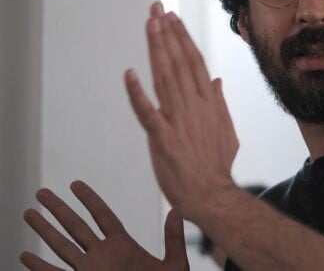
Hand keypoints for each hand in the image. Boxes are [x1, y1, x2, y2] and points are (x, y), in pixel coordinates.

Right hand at [21, 180, 187, 270]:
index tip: (74, 184)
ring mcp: (90, 270)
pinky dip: (40, 267)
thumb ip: (174, 238)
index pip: (102, 216)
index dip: (89, 200)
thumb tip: (177, 210)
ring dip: (45, 232)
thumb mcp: (175, 264)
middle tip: (41, 192)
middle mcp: (103, 255)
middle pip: (76, 226)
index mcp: (123, 246)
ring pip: (62, 247)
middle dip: (58, 210)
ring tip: (28, 213)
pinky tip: (24, 256)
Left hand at [124, 3, 238, 217]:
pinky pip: (146, 110)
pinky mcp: (161, 136)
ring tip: (149, 25)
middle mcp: (194, 105)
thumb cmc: (216, 165)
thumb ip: (221, 103)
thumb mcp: (227, 130)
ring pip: (164, 77)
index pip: (195, 62)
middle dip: (167, 33)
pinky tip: (129, 73)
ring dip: (156, 49)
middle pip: (179, 62)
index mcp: (209, 102)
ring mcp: (177, 119)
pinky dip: (137, 92)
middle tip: (157, 10)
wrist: (210, 193)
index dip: (183, 38)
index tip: (174, 18)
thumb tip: (218, 80)